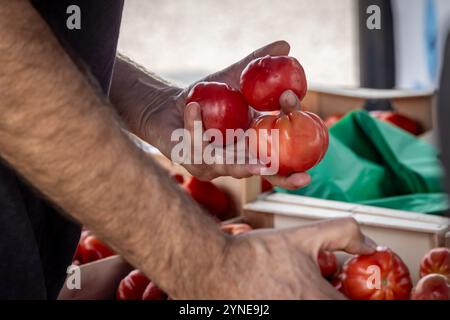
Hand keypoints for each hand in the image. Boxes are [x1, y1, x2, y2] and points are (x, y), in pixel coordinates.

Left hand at [150, 41, 310, 188]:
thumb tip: (287, 45)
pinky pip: (194, 143)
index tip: (308, 157)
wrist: (168, 105)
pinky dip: (194, 123)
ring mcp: (211, 164)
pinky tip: (193, 106)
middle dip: (279, 175)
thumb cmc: (206, 96)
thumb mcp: (235, 77)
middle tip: (297, 173)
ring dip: (242, 161)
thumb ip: (258, 63)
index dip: (293, 165)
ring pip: (230, 166)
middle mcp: (234, 161)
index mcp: (250, 146)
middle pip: (260, 172)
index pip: (278, 159)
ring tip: (257, 156)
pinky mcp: (188, 159)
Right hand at [199, 218, 375, 299]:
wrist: (214, 269)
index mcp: (321, 302)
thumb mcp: (303, 235)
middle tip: (330, 290)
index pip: (358, 309)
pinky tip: (286, 295)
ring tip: (303, 291)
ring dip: (316, 300)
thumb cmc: (254, 256)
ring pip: (316, 311)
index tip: (353, 292)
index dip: (361, 299)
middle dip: (337, 299)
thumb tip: (370, 244)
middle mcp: (305, 316)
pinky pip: (293, 315)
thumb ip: (343, 233)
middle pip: (336, 311)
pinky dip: (296, 302)